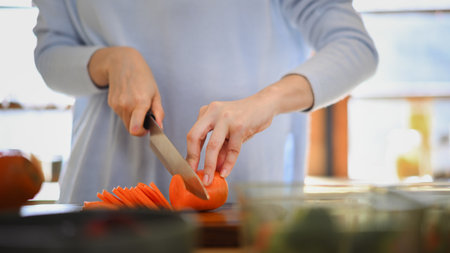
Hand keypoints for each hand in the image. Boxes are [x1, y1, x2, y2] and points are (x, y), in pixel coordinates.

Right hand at [88, 47, 163, 135]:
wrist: (123, 63)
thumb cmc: (143, 77)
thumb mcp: (156, 93)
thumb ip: (159, 112)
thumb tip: (160, 126)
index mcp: (140, 102)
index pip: (135, 128)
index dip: (142, 133)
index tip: (147, 129)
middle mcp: (126, 105)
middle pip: (131, 128)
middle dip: (139, 126)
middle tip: (145, 115)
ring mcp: (117, 104)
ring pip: (126, 122)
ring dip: (133, 119)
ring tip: (138, 104)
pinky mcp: (111, 103)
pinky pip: (121, 115)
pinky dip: (126, 112)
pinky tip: (129, 99)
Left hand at [186, 75, 313, 185]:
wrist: (266, 104)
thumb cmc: (246, 118)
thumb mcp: (229, 132)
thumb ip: (221, 149)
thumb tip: (213, 169)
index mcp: (207, 112)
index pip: (192, 135)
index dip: (190, 154)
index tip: (190, 169)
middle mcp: (213, 112)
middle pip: (195, 137)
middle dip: (193, 159)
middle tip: (194, 175)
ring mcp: (226, 118)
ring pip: (213, 145)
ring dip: (209, 165)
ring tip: (209, 179)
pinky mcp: (240, 125)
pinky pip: (232, 149)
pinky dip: (229, 163)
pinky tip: (225, 172)